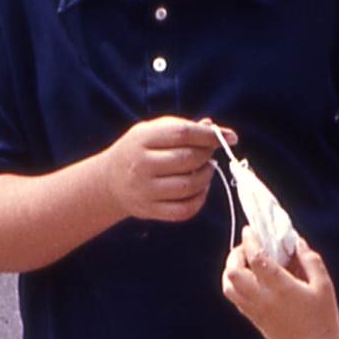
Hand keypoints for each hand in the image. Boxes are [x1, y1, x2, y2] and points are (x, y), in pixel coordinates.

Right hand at [105, 117, 226, 225]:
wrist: (108, 182)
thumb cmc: (138, 151)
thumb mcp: (152, 131)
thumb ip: (181, 127)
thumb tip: (212, 127)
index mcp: (142, 139)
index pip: (182, 133)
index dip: (210, 135)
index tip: (229, 136)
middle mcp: (141, 165)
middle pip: (188, 160)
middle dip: (208, 155)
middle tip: (211, 153)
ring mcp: (145, 190)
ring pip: (189, 185)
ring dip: (206, 176)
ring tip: (206, 169)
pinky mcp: (150, 210)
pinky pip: (185, 209)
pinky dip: (200, 199)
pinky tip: (200, 189)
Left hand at [222, 228, 338, 338]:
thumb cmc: (323, 318)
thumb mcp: (324, 285)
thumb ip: (310, 260)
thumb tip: (297, 242)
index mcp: (280, 287)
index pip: (255, 257)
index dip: (250, 240)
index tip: (250, 230)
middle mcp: (262, 298)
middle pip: (233, 272)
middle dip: (235, 254)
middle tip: (246, 247)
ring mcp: (255, 311)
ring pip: (228, 287)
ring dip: (231, 271)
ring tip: (243, 263)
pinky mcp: (254, 320)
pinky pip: (236, 299)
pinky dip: (235, 285)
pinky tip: (249, 281)